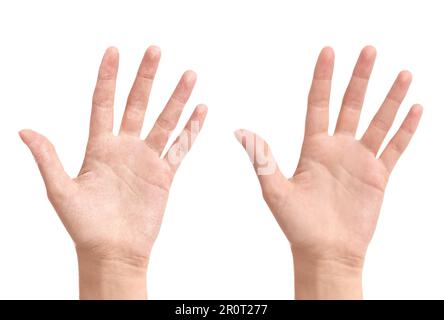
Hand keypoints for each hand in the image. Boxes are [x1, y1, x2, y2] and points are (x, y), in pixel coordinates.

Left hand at [20, 46, 206, 298]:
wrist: (113, 251)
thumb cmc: (84, 225)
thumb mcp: (60, 191)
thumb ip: (48, 159)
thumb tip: (24, 130)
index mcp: (99, 147)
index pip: (103, 103)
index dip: (108, 77)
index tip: (114, 51)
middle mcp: (124, 147)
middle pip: (137, 104)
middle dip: (146, 77)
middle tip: (155, 50)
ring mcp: (146, 159)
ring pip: (165, 121)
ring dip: (176, 98)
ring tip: (189, 75)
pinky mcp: (164, 174)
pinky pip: (180, 147)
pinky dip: (191, 129)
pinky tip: (200, 110)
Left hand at [235, 46, 421, 298]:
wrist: (325, 251)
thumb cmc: (297, 225)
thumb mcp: (275, 189)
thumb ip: (262, 158)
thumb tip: (239, 131)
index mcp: (313, 147)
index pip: (318, 103)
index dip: (323, 78)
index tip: (328, 52)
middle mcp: (337, 148)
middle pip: (351, 104)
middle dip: (360, 77)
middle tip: (369, 49)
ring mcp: (359, 160)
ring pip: (378, 121)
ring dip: (390, 98)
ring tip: (403, 74)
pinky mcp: (378, 176)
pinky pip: (396, 148)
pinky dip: (406, 129)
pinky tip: (416, 109)